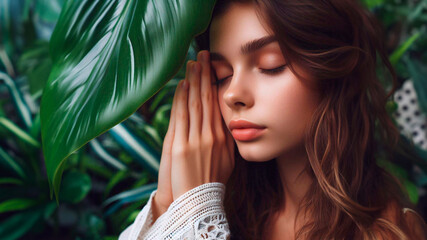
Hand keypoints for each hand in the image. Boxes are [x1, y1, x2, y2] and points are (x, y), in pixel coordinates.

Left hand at [170, 50, 234, 199]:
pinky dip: (182, 99)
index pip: (218, 106)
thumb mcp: (226, 162)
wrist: (198, 203)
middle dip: (205, 76)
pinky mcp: (182, 147)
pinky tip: (182, 85)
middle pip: (208, 100)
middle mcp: (213, 136)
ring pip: (196, 104)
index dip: (214, 86)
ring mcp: (198, 140)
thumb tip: (225, 126)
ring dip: (194, 82)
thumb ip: (225, 142)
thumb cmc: (210, 183)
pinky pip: (183, 117)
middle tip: (202, 55)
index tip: (211, 70)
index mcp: (223, 139)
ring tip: (192, 63)